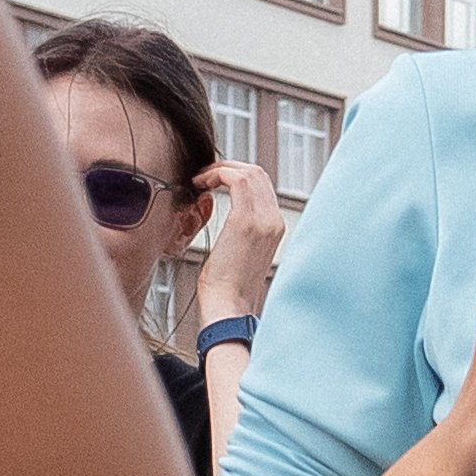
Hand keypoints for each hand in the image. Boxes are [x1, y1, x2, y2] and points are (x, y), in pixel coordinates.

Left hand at [193, 157, 285, 321]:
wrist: (228, 308)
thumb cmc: (227, 288)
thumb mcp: (238, 252)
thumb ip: (238, 230)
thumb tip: (219, 210)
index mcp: (274, 228)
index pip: (262, 186)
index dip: (237, 175)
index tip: (213, 181)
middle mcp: (274, 221)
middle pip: (258, 173)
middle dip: (229, 167)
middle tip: (205, 175)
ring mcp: (264, 219)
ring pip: (249, 171)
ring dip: (221, 169)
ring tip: (201, 179)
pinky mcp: (246, 221)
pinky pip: (235, 179)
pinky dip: (216, 174)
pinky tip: (201, 184)